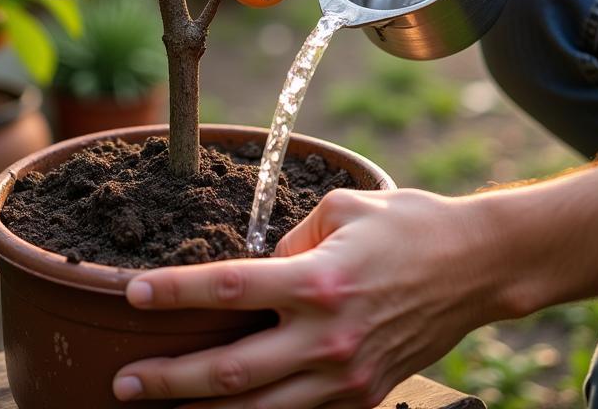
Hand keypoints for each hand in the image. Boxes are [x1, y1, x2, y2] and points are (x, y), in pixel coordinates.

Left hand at [113, 188, 504, 407]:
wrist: (475, 267)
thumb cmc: (406, 225)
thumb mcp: (341, 208)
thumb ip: (289, 240)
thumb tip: (259, 268)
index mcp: (318, 279)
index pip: (230, 289)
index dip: (175, 293)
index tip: (132, 294)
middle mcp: (327, 336)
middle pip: (230, 370)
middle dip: (168, 379)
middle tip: (122, 383)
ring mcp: (346, 376)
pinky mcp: (363, 396)